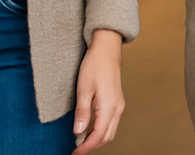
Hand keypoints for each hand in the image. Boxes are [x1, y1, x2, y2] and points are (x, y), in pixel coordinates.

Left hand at [71, 30, 123, 154]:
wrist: (106, 50)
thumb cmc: (94, 66)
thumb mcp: (83, 89)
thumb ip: (82, 113)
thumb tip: (78, 132)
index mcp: (109, 106)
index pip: (98, 135)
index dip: (86, 147)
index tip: (75, 153)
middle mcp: (117, 108)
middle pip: (106, 137)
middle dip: (92, 147)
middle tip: (76, 151)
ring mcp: (119, 105)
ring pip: (110, 132)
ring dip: (97, 140)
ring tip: (81, 143)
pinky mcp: (117, 102)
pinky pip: (111, 123)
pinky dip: (101, 131)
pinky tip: (90, 130)